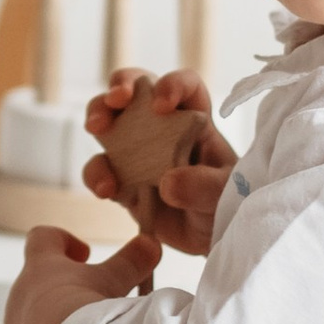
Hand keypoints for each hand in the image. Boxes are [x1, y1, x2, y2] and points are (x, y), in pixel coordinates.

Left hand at [0, 221, 159, 323]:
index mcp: (40, 269)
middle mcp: (18, 299)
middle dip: (64, 302)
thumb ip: (132, 261)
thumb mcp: (114, 280)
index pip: (42, 239)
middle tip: (96, 313)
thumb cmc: (88, 310)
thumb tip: (151, 242)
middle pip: (35, 294)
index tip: (84, 255)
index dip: (61, 243)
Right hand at [85, 64, 237, 258]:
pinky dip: (96, 175)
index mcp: (196, 119)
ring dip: (98, 116)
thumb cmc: (227, 203)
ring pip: (109, 120)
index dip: (172, 85)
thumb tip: (168, 183)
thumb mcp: (226, 193)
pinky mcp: (121, 179)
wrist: (211, 239)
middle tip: (116, 100)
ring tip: (97, 130)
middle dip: (121, 85)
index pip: (186, 86)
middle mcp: (163, 127)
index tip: (162, 105)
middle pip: (138, 88)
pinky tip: (106, 189)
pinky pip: (100, 170)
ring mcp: (137, 152)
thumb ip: (205, 186)